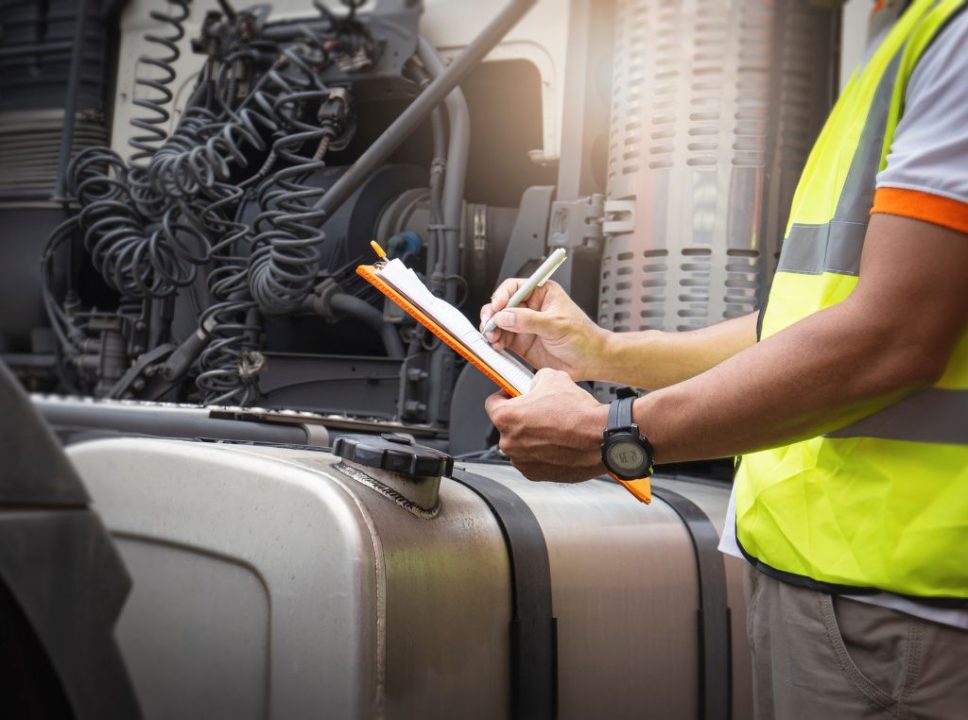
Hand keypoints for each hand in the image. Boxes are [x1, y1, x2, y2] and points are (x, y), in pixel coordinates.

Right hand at [479, 279, 608, 380]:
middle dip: (492, 314)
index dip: (502, 296)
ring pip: (498, 323)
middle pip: (501, 306)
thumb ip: (529, 320)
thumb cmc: (583, 338)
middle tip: (489, 325)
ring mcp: (524, 326)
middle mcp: (530, 308)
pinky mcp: (521, 343)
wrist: (591, 362)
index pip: (514, 288)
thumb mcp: (556, 325)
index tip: (497, 307)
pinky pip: (502, 339)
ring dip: (491, 330)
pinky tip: (497, 346)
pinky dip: (495, 342)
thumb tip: (505, 316)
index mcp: (541, 294)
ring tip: (492, 338)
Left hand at [485, 368, 607, 481]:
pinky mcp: (535, 474)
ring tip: (553, 428)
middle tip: (540, 412)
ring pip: (520, 445)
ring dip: (531, 437)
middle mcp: (510, 442)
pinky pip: (532, 460)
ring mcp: (522, 461)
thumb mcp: (553, 377)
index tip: (512, 396)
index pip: (492, 404)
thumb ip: (534, 380)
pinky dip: (541, 453)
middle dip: (521, 418)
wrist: (602, 438)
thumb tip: (534, 384)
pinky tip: (557, 443)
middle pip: (507, 426)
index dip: (504, 396)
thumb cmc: (579, 413)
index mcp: (507, 417)